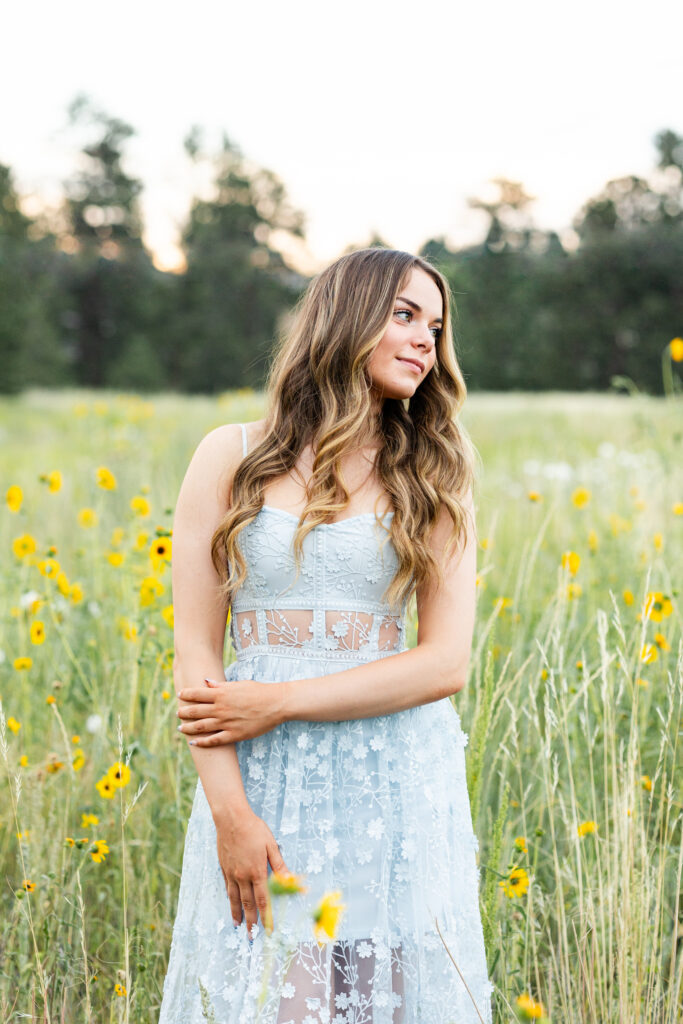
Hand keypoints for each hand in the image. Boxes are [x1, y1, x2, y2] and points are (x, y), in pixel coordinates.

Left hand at [177, 678, 284, 745]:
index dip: (187, 694)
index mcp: (222, 694)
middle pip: (196, 711)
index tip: (180, 694)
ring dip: (188, 728)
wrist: (275, 704)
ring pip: (201, 727)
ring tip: (180, 728)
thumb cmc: (258, 691)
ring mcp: (226, 723)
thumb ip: (221, 686)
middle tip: (178, 713)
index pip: (198, 694)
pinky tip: (194, 743)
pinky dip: (202, 743)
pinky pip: (214, 740)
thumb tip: (206, 682)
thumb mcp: (239, 684)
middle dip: (184, 712)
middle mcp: (221, 709)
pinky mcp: (234, 735)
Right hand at [215, 808, 289, 937]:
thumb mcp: (271, 846)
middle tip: (252, 937)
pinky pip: (227, 887)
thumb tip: (291, 880)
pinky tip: (230, 903)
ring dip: (237, 914)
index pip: (264, 901)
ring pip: (234, 899)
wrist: (231, 819)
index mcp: (257, 872)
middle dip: (251, 922)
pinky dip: (229, 899)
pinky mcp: (224, 868)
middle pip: (248, 904)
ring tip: (238, 926)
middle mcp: (243, 876)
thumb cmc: (254, 829)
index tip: (269, 930)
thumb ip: (279, 866)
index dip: (267, 917)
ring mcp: (232, 873)